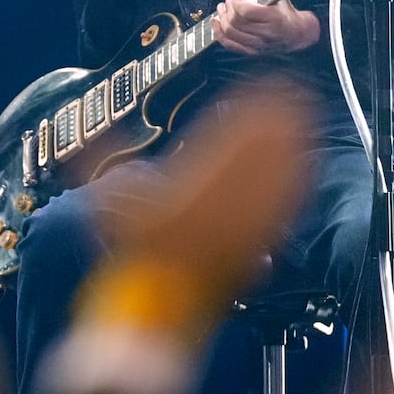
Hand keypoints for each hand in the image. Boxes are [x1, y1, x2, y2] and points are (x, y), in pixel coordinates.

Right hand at [90, 79, 315, 342]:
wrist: (161, 299)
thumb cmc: (137, 251)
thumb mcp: (111, 210)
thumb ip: (102, 170)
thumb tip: (89, 137)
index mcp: (183, 192)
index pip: (219, 147)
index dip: (241, 119)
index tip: (255, 94)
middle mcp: (216, 209)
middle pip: (254, 159)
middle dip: (273, 125)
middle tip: (289, 94)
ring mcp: (240, 228)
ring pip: (273, 181)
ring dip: (289, 148)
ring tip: (302, 120)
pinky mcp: (258, 244)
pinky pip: (282, 209)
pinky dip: (295, 183)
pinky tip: (303, 166)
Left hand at [211, 0, 320, 55]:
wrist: (295, 33)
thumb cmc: (283, 9)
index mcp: (275, 18)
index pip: (246, 11)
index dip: (235, 2)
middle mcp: (267, 34)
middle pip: (236, 22)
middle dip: (227, 9)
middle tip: (227, 2)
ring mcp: (259, 45)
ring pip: (230, 33)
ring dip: (221, 19)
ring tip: (221, 10)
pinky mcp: (252, 52)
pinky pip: (229, 45)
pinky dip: (218, 33)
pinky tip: (215, 22)